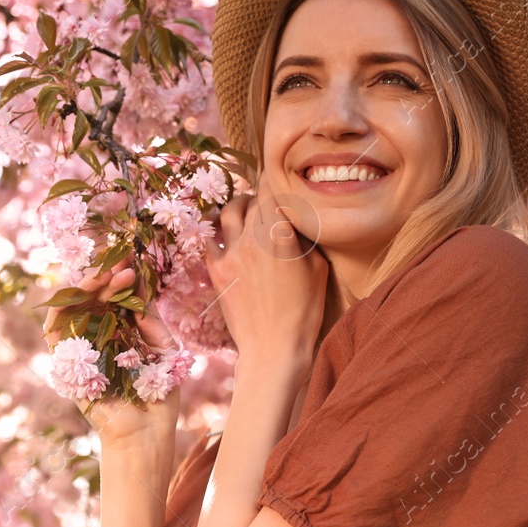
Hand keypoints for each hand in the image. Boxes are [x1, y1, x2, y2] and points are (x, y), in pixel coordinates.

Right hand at [42, 260, 182, 452]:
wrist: (145, 434)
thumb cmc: (159, 396)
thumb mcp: (163, 349)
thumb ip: (150, 320)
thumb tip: (138, 288)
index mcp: (121, 334)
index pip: (115, 297)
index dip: (122, 276)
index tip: (133, 257)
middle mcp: (98, 338)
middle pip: (93, 298)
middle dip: (107, 276)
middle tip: (124, 263)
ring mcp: (80, 351)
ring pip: (73, 309)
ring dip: (87, 287)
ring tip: (108, 274)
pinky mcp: (66, 365)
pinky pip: (55, 332)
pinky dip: (62, 308)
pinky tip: (83, 290)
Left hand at [202, 169, 327, 365]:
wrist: (273, 348)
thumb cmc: (304, 311)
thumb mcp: (318, 269)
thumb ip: (304, 237)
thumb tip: (296, 217)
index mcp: (281, 232)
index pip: (272, 189)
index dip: (275, 180)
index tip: (278, 178)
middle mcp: (253, 237)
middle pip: (250, 199)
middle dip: (258, 197)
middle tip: (265, 202)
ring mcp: (231, 253)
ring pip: (227, 213)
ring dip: (236, 208)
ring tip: (244, 213)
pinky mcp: (216, 270)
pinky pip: (210, 239)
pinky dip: (216, 231)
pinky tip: (223, 233)